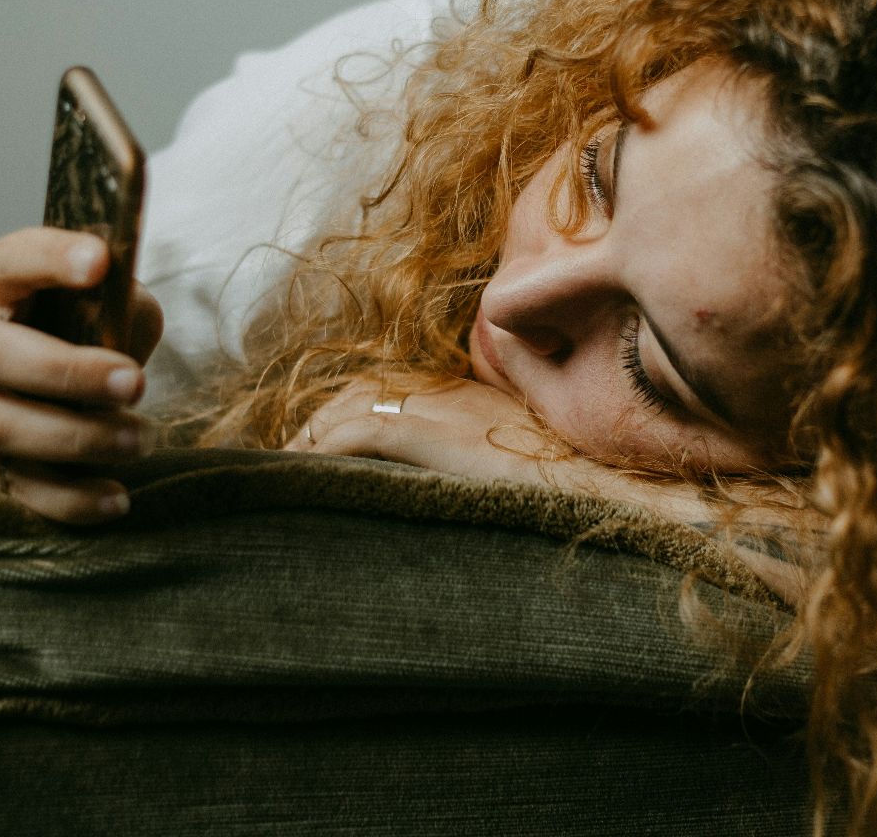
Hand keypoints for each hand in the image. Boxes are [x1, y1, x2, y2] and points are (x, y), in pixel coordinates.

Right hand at [0, 226, 164, 523]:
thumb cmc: (66, 336)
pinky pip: (4, 487)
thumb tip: (128, 322)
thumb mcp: (97, 308)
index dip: (51, 258)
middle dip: (66, 373)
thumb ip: (117, 307)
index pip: (12, 258)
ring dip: (74, 440)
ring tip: (138, 441)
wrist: (6, 390)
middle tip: (136, 385)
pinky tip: (114, 497)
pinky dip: (64, 499)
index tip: (100, 261)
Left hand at [282, 377, 711, 525]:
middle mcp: (446, 391)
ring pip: (347, 407)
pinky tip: (299, 470)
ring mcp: (435, 405)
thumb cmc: (570, 488)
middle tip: (283, 453)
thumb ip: (481, 460)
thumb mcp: (518, 462)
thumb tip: (462, 485)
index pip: (391, 387)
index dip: (348, 411)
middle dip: (318, 420)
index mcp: (467, 396)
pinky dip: (320, 448)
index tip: (319, 440)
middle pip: (360, 389)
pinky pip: (352, 430)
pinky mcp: (423, 428)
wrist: (596, 489)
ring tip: (281, 466)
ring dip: (309, 435)